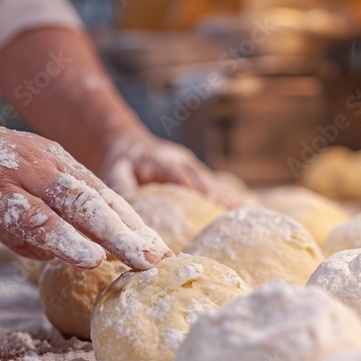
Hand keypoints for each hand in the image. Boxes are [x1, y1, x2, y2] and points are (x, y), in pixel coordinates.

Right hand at [0, 100, 170, 269]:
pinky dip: (61, 237)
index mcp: (50, 163)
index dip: (133, 225)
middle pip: (100, 201)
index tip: (161, 252)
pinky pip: (30, 218)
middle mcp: (42, 164)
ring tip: (143, 260)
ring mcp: (15, 175)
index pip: (103, 197)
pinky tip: (87, 255)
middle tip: (165, 261)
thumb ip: (29, 226)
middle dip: (136, 232)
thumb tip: (57, 255)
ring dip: (114, 234)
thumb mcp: (2, 197)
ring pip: (76, 206)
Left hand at [102, 132, 234, 205]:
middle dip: (215, 195)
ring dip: (227, 198)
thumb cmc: (122, 162)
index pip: (177, 173)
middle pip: (202, 179)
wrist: (130, 144)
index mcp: (160, 160)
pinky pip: (216, 187)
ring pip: (213, 182)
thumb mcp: (114, 170)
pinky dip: (229, 198)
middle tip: (229, 215)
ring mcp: (192, 167)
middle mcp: (181, 161)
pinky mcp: (198, 174)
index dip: (193, 186)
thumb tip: (127, 201)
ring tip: (243, 216)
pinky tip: (246, 210)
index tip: (207, 200)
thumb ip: (121, 184)